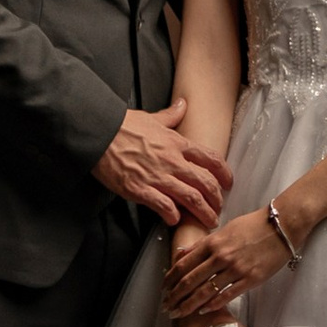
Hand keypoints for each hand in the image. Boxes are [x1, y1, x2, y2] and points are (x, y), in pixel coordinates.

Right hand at [94, 100, 230, 230]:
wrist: (98, 134)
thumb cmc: (122, 125)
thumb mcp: (151, 117)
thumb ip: (170, 115)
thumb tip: (183, 104)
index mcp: (177, 143)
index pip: (211, 159)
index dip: (224, 173)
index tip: (228, 183)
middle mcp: (172, 161)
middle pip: (205, 183)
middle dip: (217, 199)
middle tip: (219, 209)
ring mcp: (157, 176)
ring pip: (191, 198)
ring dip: (203, 212)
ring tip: (208, 222)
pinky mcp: (140, 190)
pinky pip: (164, 207)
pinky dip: (173, 216)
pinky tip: (175, 221)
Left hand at [166, 208, 294, 323]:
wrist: (282, 225)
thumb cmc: (254, 225)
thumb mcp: (224, 229)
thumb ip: (202, 243)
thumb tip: (181, 253)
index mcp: (213, 242)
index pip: (184, 263)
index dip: (171, 278)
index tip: (164, 288)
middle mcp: (221, 256)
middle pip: (191, 280)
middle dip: (175, 296)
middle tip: (166, 307)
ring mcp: (235, 269)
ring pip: (206, 291)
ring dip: (189, 304)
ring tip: (179, 313)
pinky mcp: (250, 279)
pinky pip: (228, 295)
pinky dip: (213, 304)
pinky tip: (203, 311)